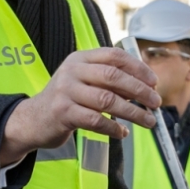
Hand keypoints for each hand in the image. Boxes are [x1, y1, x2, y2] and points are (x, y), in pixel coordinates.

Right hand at [0, 48, 158, 165]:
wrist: (33, 120)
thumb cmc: (65, 100)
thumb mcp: (83, 81)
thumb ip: (108, 80)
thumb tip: (145, 87)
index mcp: (80, 58)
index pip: (114, 56)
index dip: (137, 68)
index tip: (153, 82)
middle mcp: (72, 71)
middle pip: (113, 76)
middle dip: (140, 90)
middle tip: (156, 103)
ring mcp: (66, 92)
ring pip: (107, 100)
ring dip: (133, 112)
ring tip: (148, 121)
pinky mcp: (63, 113)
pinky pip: (96, 120)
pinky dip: (114, 128)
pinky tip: (122, 132)